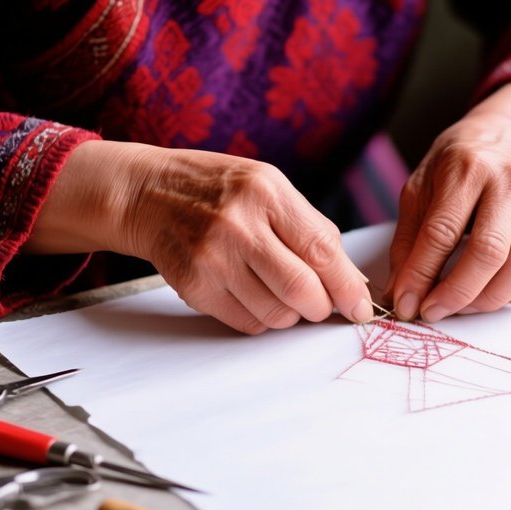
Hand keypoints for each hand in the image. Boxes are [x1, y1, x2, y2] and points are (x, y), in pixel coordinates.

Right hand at [25, 141, 372, 333]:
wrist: (149, 194)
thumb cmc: (218, 189)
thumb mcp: (268, 186)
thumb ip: (309, 228)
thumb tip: (350, 281)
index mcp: (267, 193)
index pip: (322, 250)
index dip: (348, 287)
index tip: (361, 307)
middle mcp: (239, 226)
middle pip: (302, 290)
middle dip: (322, 307)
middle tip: (322, 305)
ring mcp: (213, 259)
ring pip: (276, 315)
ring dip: (291, 315)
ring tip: (280, 291)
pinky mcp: (194, 287)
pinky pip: (246, 323)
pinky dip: (262, 318)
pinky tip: (252, 293)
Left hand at [387, 82, 510, 321]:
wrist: (505, 141)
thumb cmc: (455, 169)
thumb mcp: (419, 190)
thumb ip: (408, 242)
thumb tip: (400, 294)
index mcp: (466, 169)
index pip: (442, 232)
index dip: (421, 275)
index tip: (406, 304)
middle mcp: (510, 182)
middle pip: (488, 252)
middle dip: (456, 293)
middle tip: (432, 312)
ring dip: (486, 300)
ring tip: (460, 306)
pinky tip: (491, 294)